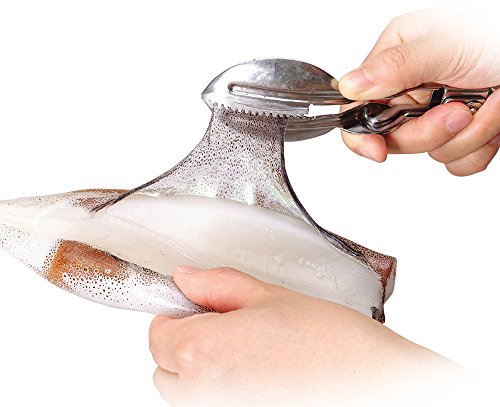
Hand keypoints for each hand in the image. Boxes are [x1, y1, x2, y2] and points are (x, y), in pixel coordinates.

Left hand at [149, 266, 463, 406]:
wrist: (372, 380)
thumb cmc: (329, 342)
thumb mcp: (269, 297)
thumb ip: (218, 286)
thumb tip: (186, 277)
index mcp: (204, 351)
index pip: (156, 335)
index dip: (175, 316)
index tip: (195, 309)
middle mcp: (204, 391)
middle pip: (165, 367)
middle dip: (185, 344)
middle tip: (223, 327)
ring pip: (184, 391)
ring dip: (201, 369)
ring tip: (245, 350)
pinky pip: (210, 402)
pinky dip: (221, 387)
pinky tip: (256, 371)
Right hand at [339, 8, 499, 175]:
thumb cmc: (496, 34)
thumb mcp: (445, 45)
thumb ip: (395, 66)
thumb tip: (351, 86)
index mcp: (394, 63)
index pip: (357, 109)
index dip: (362, 135)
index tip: (378, 150)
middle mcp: (410, 90)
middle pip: (394, 138)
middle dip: (429, 131)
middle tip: (457, 110)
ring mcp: (433, 115)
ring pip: (430, 152)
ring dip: (465, 135)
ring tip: (488, 102)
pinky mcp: (458, 136)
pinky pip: (456, 163)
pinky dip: (479, 147)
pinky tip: (491, 117)